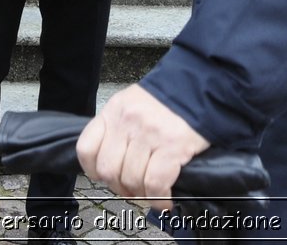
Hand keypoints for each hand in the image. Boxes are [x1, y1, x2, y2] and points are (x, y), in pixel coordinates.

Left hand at [77, 83, 209, 207]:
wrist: (200, 87)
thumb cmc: (167, 101)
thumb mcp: (133, 104)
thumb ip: (119, 128)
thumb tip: (113, 164)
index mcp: (114, 110)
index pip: (86, 148)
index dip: (93, 171)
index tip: (104, 178)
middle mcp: (127, 121)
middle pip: (108, 170)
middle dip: (119, 188)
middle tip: (133, 190)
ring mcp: (149, 134)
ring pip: (131, 180)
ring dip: (142, 194)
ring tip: (152, 193)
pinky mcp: (172, 146)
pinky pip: (155, 184)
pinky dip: (159, 199)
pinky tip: (165, 200)